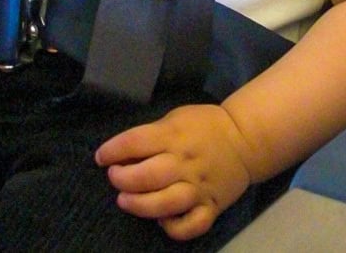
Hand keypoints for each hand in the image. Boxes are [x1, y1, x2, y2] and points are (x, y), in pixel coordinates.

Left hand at [95, 103, 253, 240]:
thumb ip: (152, 135)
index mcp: (175, 134)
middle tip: (114, 177)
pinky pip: (192, 225)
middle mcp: (185, 162)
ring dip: (140, 205)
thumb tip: (122, 154)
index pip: (137, 141)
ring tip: (125, 200)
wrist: (244, 139)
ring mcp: (199, 187)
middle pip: (149, 175)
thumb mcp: (176, 118)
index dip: (113, 150)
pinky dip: (174, 227)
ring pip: (166, 203)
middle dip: (123, 179)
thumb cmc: (204, 125)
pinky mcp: (211, 206)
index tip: (101, 157)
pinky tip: (162, 220)